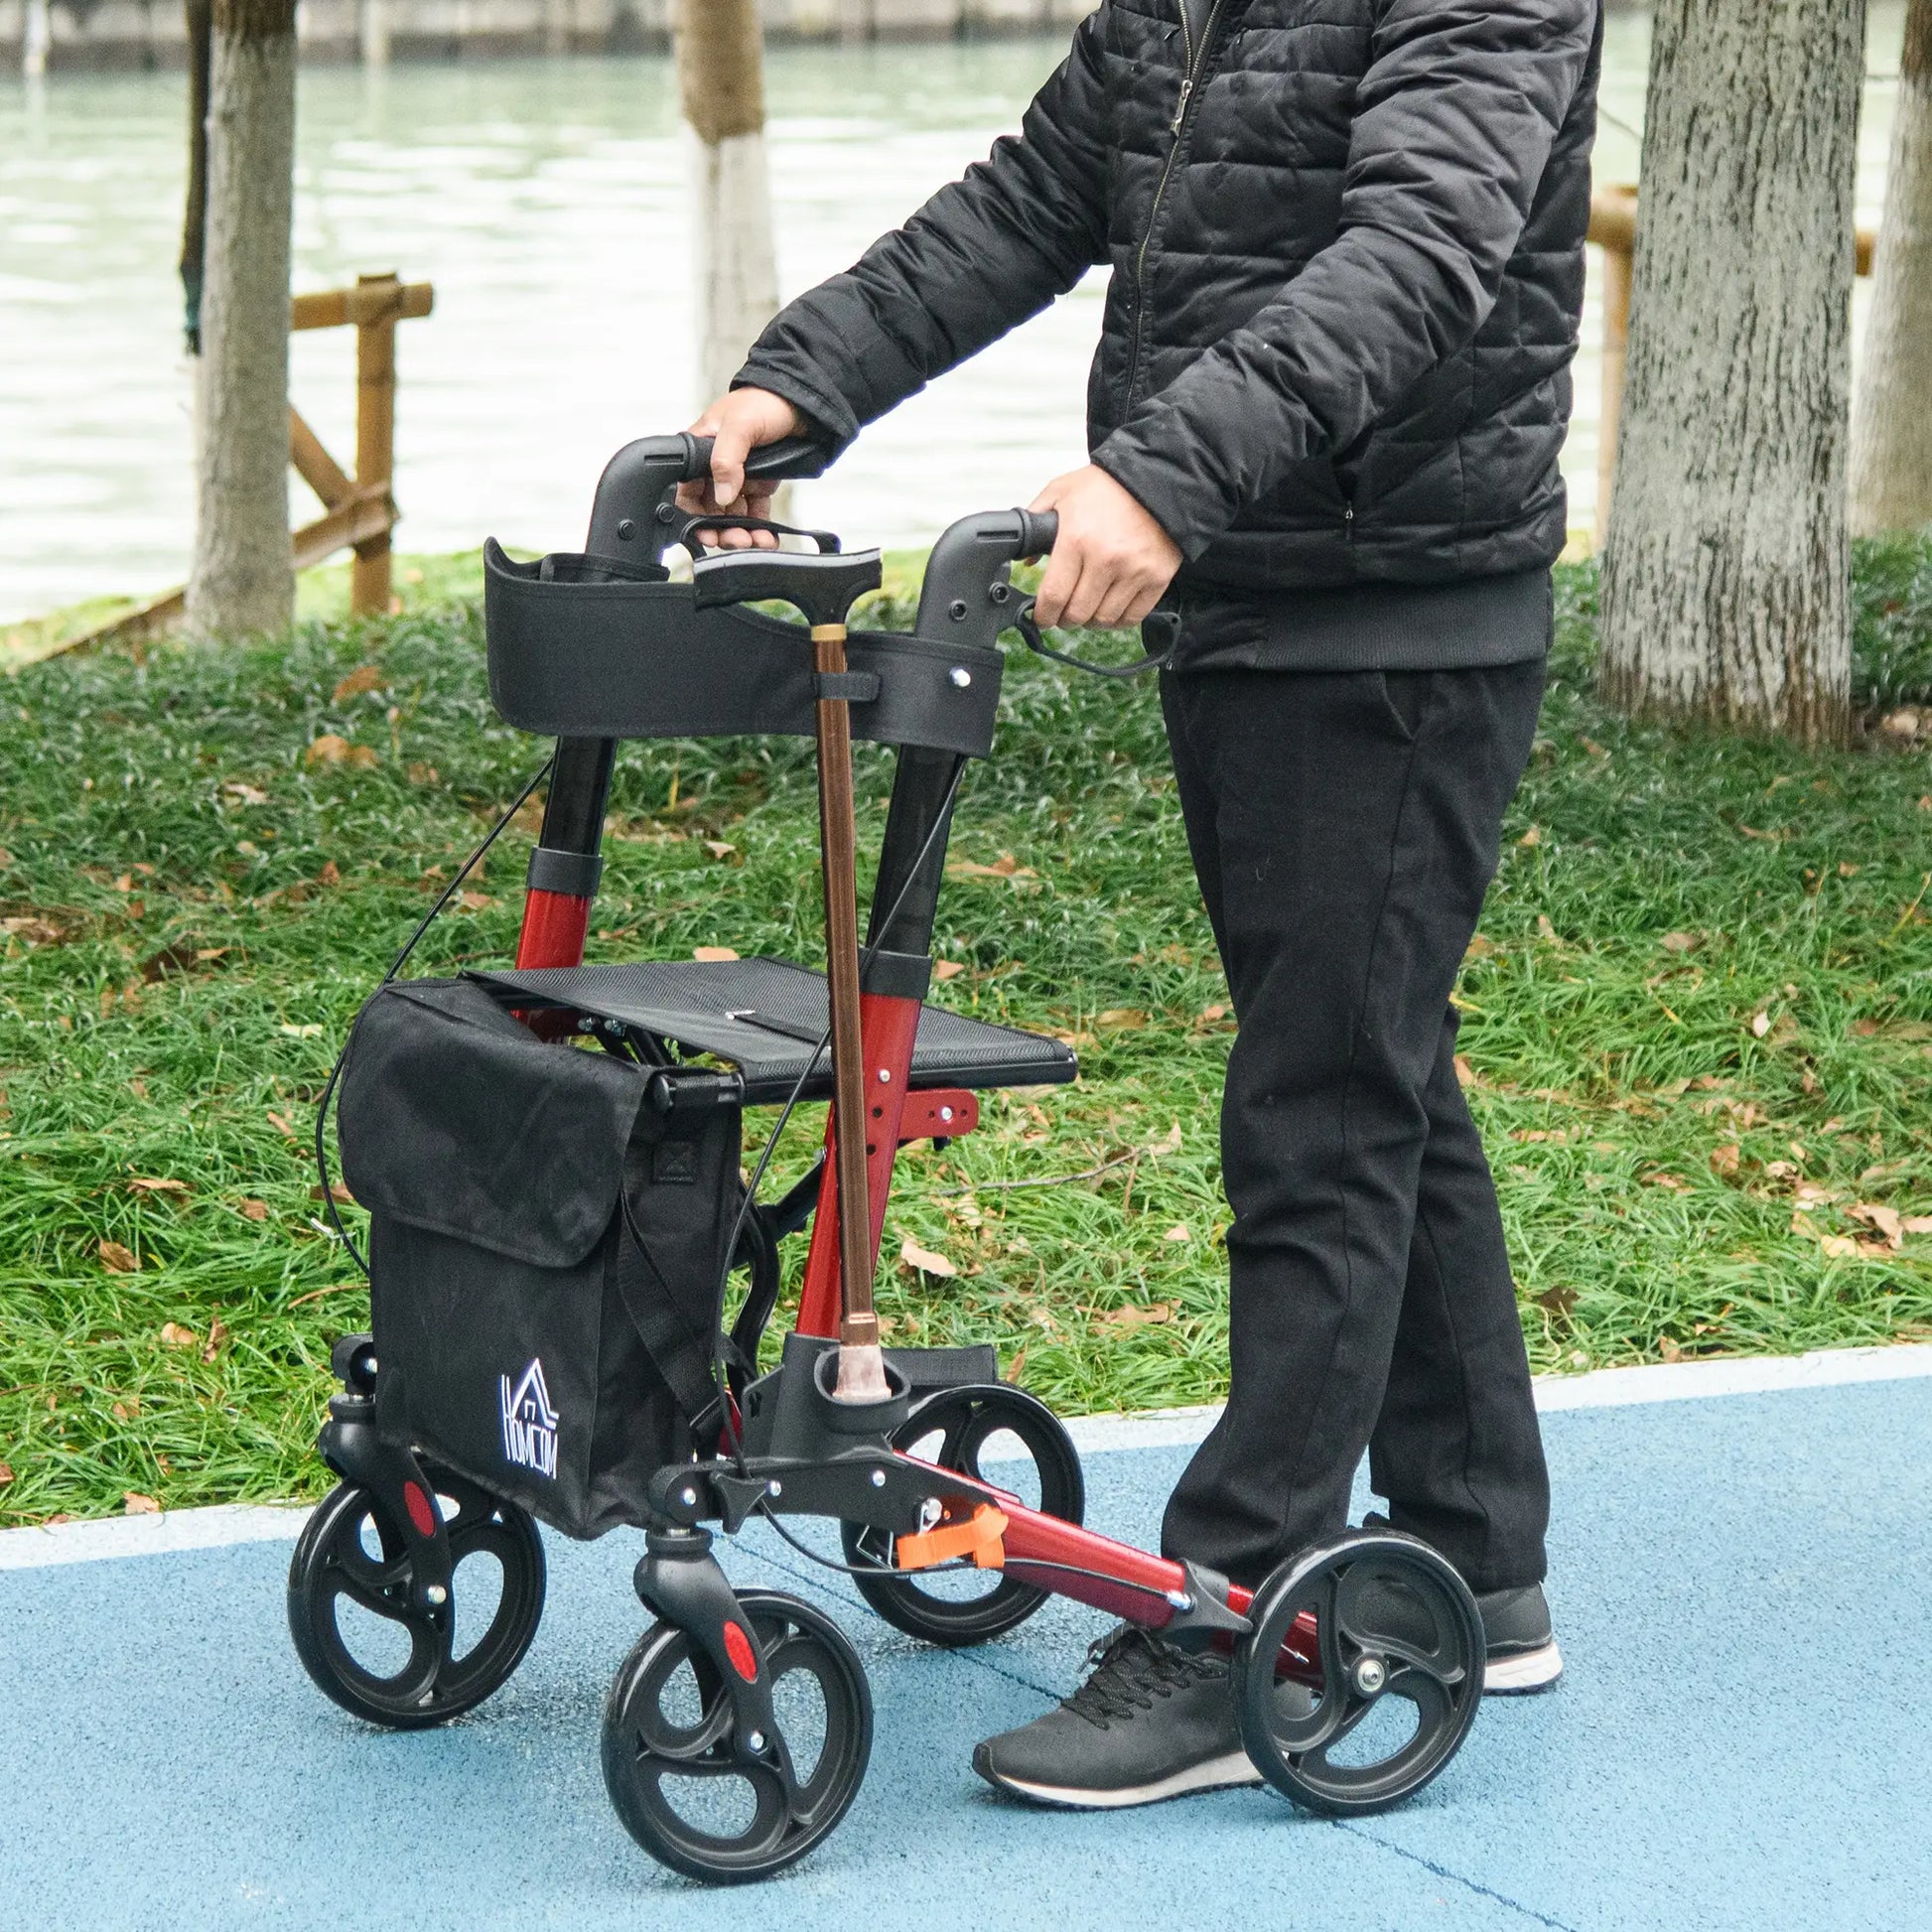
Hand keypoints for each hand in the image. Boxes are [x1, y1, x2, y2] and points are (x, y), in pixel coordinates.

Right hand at [676, 387, 803, 548]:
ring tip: (754, 542)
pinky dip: (760, 529)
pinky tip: (767, 539)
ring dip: (741, 533)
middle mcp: (715, 467)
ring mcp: (738, 478)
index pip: (685, 490)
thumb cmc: (763, 402)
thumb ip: (726, 459)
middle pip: (709, 510)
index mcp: (700, 449)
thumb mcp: (739, 426)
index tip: (705, 533)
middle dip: (720, 530)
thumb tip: (722, 494)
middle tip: (735, 540)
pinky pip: (755, 514)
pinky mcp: (759, 485)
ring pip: (732, 516)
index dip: (692, 515)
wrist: (801, 401)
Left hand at [1027, 465, 1181, 629]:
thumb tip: (1027, 559)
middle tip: (1063, 613)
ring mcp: (1134, 571)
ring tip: (1087, 609)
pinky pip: (1133, 617)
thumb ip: (1036, 520)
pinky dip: (1118, 620)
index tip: (1042, 617)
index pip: (1054, 595)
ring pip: (1104, 620)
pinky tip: (1111, 608)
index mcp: (1077, 539)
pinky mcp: (1157, 577)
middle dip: (1065, 619)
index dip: (1044, 615)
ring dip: (1091, 621)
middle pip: (1077, 613)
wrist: (1156, 478)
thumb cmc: (1109, 485)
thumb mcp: (1062, 491)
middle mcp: (1106, 559)